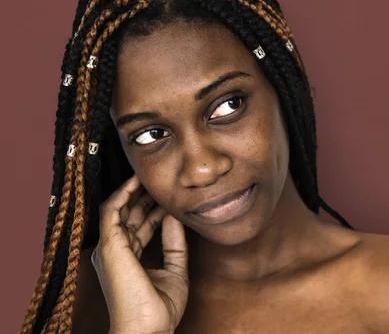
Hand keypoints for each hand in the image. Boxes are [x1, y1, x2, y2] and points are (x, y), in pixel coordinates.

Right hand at [91, 175, 188, 333]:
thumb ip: (174, 242)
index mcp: (128, 259)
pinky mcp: (109, 246)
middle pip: (129, 216)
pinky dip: (122, 194)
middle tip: (159, 179)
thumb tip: (174, 216)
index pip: (140, 226)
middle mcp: (116, 252)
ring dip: (133, 191)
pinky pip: (111, 211)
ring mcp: (110, 249)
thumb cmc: (160, 308)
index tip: (168, 196)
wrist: (149, 328)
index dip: (153, 209)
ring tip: (148, 174)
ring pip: (119, 209)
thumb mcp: (175, 269)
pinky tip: (135, 182)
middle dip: (143, 196)